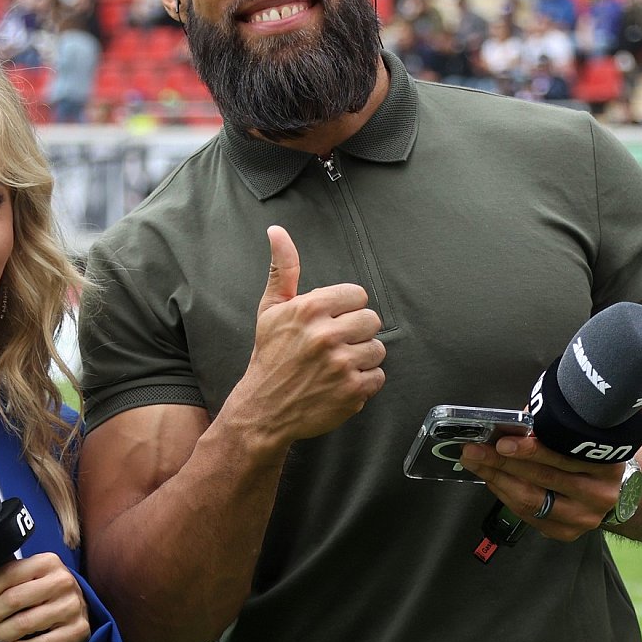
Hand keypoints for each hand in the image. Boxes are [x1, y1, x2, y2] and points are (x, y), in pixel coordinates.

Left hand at [0, 552, 90, 641]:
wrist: (79, 608)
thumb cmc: (41, 591)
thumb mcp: (19, 581)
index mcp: (46, 562)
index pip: (6, 575)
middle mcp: (62, 581)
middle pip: (13, 600)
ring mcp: (71, 606)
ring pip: (24, 624)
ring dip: (3, 633)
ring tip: (0, 632)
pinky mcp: (77, 630)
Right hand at [231, 225, 385, 443]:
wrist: (262, 410)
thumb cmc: (269, 356)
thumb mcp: (271, 310)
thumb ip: (283, 269)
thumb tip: (277, 231)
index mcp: (310, 309)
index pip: (357, 295)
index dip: (346, 309)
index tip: (331, 322)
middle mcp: (327, 335)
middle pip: (371, 320)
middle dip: (356, 332)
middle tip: (334, 345)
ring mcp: (341, 365)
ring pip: (378, 349)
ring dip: (362, 358)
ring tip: (337, 365)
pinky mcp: (352, 392)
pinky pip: (378, 377)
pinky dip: (363, 382)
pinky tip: (341, 383)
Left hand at [458, 436, 622, 541]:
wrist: (608, 489)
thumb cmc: (587, 454)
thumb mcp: (577, 435)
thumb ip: (549, 427)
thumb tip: (510, 423)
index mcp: (606, 464)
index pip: (563, 457)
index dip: (530, 449)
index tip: (502, 441)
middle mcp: (598, 494)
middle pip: (543, 479)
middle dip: (502, 463)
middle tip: (475, 451)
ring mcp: (583, 517)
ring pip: (531, 500)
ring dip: (498, 480)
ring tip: (477, 463)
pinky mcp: (567, 532)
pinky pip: (528, 515)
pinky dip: (506, 495)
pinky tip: (493, 480)